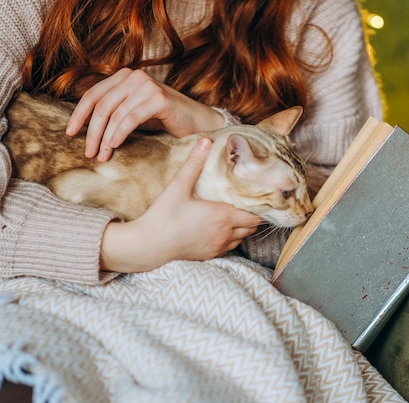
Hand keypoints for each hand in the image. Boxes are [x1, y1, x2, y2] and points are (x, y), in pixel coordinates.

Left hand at [66, 68, 224, 160]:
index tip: (69, 133)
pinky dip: (119, 133)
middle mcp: (134, 77)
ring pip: (114, 113)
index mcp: (124, 77)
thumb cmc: (165, 121)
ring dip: (104, 137)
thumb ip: (113, 114)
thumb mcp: (134, 114)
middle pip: (101, 105)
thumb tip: (84, 129)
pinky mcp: (158, 98)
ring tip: (102, 155)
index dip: (79, 114)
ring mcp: (146, 85)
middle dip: (91, 131)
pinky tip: (114, 146)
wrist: (198, 123)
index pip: (93, 94)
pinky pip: (131, 118)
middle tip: (88, 152)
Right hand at [99, 138, 261, 272]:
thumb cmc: (164, 215)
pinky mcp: (209, 256)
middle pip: (251, 227)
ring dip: (242, 228)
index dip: (259, 207)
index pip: (254, 215)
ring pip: (241, 239)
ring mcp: (217, 247)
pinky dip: (230, 239)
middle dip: (252, 216)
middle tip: (248, 203)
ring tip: (236, 214)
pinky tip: (220, 228)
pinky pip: (228, 248)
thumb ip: (194, 163)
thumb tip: (206, 140)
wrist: (149, 244)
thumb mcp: (179, 185)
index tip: (258, 197)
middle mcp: (225, 234)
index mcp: (223, 216)